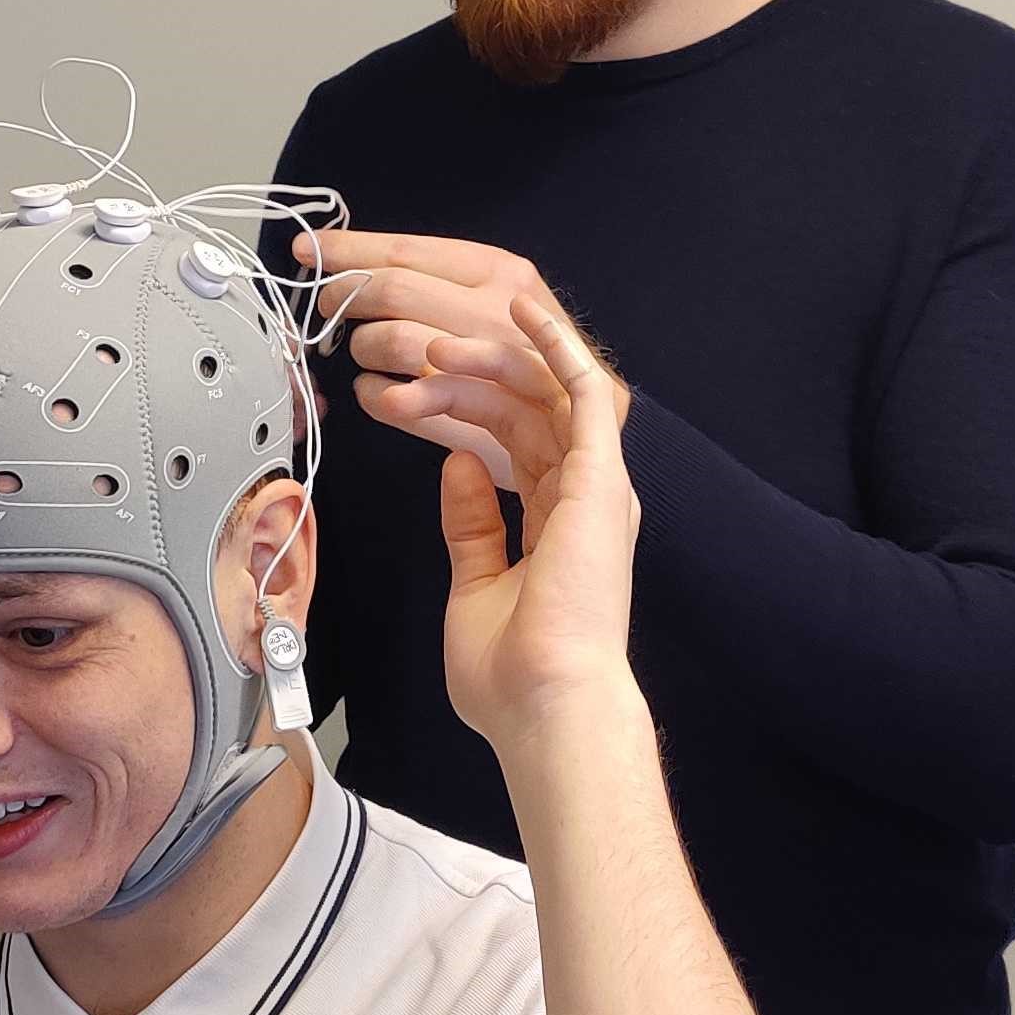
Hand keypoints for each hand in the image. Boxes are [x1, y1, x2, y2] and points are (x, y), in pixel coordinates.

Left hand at [295, 229, 629, 489]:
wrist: (594, 417)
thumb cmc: (530, 352)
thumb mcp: (494, 297)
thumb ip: (436, 279)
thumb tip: (352, 258)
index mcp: (499, 271)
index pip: (407, 250)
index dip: (348, 250)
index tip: (307, 249)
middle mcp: (498, 309)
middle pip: (393, 291)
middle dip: (345, 298)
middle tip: (327, 310)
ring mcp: (491, 363)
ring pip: (395, 342)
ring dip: (363, 349)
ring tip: (366, 357)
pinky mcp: (481, 416)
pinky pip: (400, 401)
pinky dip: (375, 396)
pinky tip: (378, 393)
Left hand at [436, 296, 641, 750]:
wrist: (545, 703)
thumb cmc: (513, 674)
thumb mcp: (476, 584)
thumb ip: (472, 525)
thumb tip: (458, 465)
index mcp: (561, 526)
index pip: (512, 444)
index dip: (464, 408)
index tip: (414, 389)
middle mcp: (585, 498)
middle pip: (523, 413)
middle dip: (464, 381)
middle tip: (412, 358)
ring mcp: (597, 485)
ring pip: (544, 393)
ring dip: (492, 359)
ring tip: (438, 340)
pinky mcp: (602, 475)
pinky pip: (585, 390)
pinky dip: (557, 346)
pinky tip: (525, 311)